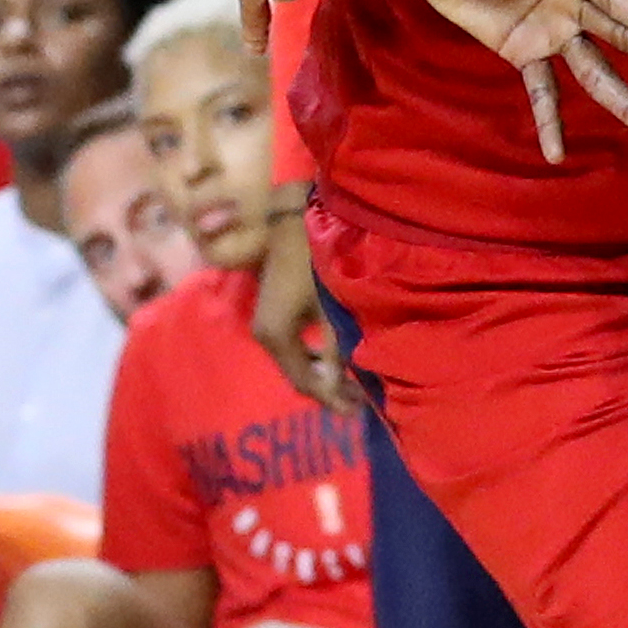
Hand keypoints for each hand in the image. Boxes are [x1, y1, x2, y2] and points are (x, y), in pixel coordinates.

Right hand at [250, 215, 355, 414]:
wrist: (291, 217)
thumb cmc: (315, 261)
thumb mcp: (331, 309)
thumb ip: (337, 350)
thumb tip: (344, 385)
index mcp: (275, 337)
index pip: (305, 383)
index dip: (332, 400)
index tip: (359, 409)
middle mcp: (266, 335)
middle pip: (298, 374)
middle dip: (329, 388)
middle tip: (361, 397)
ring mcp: (267, 323)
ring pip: (297, 360)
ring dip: (323, 371)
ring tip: (354, 379)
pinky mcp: (274, 311)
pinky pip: (296, 344)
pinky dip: (316, 354)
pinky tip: (338, 355)